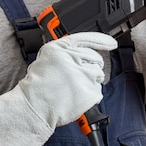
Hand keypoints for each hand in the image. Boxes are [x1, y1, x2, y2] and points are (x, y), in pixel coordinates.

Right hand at [0, 32, 117, 145]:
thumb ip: (66, 50)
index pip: (88, 39)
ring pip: (98, 75)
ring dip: (90, 82)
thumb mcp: (47, 56)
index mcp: (63, 47)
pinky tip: (76, 98)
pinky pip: (98, 91)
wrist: (33, 106)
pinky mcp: (90, 92)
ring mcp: (84, 75)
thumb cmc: (38, 85)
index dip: (102, 40)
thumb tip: (85, 50)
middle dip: (90, 67)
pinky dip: (90, 96)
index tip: (112, 43)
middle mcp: (74, 58)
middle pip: (96, 59)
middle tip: (76, 78)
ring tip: (73, 89)